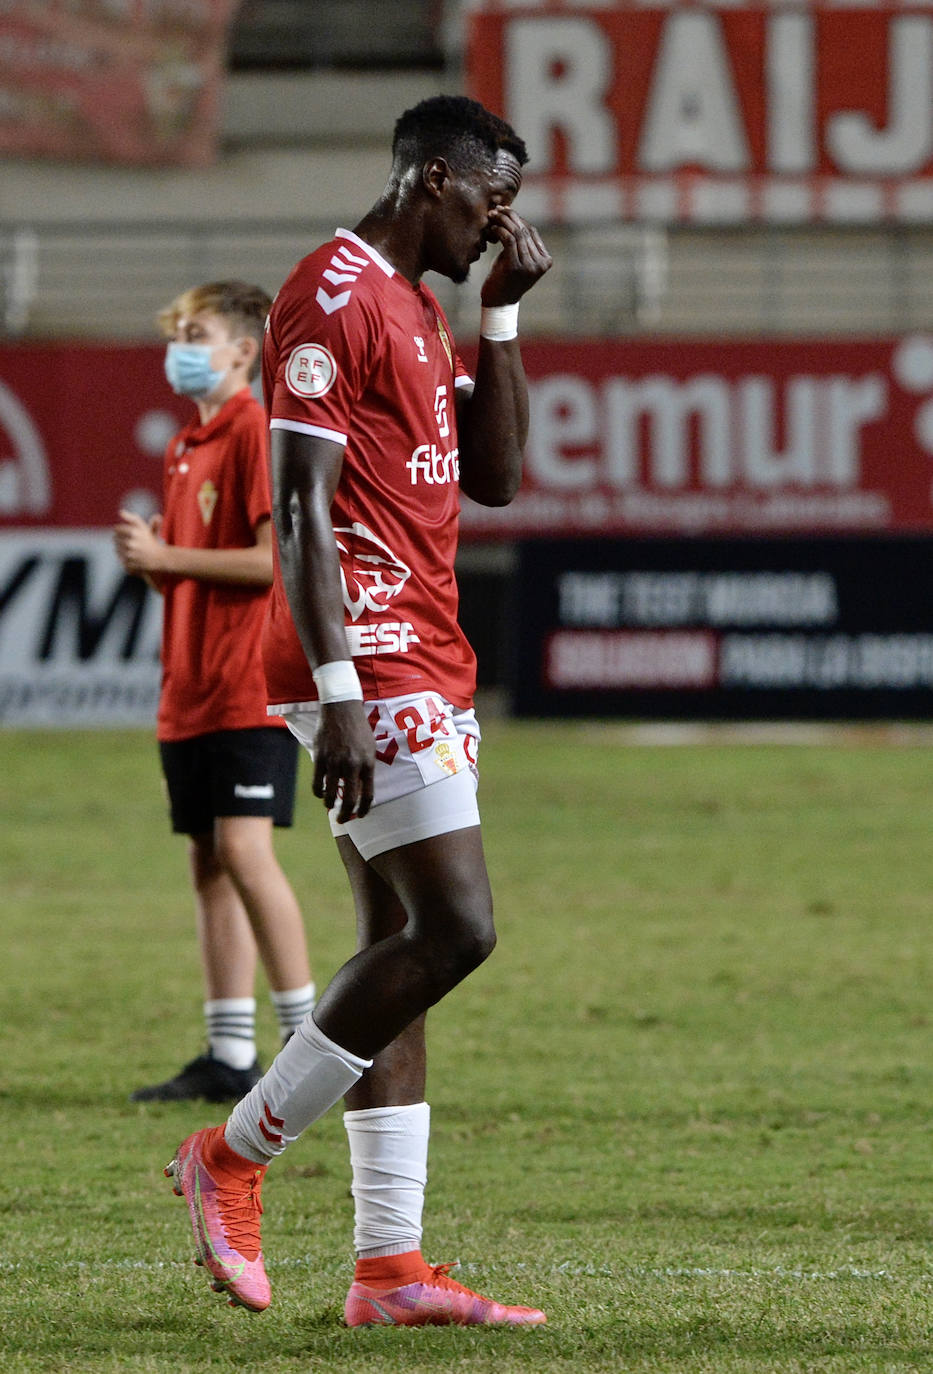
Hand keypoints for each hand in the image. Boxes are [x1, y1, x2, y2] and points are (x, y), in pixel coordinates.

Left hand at [114, 509, 165, 574]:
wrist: (161, 559)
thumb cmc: (152, 542)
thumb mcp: (144, 528)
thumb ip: (133, 519)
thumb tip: (120, 512)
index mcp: (133, 532)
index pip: (117, 529)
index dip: (121, 531)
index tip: (128, 534)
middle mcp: (130, 543)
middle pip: (115, 539)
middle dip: (121, 540)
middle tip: (130, 542)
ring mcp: (129, 554)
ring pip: (117, 549)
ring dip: (122, 549)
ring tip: (132, 550)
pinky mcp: (129, 564)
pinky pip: (121, 559)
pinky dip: (125, 558)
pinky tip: (133, 557)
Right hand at [312, 699, 375, 822]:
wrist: (341, 708)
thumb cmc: (358, 728)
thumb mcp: (369, 747)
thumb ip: (366, 768)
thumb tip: (361, 789)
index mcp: (368, 763)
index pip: (368, 795)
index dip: (364, 809)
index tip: (360, 815)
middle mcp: (352, 765)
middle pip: (349, 799)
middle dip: (346, 814)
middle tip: (342, 819)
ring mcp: (335, 762)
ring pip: (330, 794)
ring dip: (329, 804)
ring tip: (330, 806)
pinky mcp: (320, 758)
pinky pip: (317, 783)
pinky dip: (318, 792)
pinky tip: (320, 793)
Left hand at [480, 207, 552, 306]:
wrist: (499, 303)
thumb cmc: (506, 279)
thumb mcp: (518, 259)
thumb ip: (521, 243)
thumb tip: (514, 217)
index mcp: (546, 260)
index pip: (532, 232)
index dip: (518, 218)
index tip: (505, 210)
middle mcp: (540, 263)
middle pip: (525, 231)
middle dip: (510, 217)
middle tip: (497, 209)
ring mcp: (530, 266)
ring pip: (517, 234)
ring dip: (503, 222)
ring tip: (492, 216)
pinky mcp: (516, 267)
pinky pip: (509, 241)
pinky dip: (500, 231)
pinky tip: (493, 228)